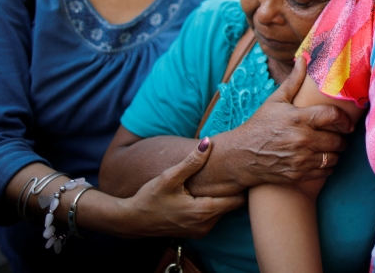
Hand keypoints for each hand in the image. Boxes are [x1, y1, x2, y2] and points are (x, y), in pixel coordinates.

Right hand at [120, 138, 245, 238]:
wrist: (131, 221)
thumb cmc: (149, 198)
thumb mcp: (170, 177)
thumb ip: (191, 161)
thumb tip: (208, 142)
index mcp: (203, 212)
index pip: (237, 200)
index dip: (242, 185)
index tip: (242, 171)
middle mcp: (205, 225)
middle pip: (232, 206)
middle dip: (234, 189)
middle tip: (235, 171)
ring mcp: (200, 231)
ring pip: (223, 211)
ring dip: (223, 197)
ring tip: (222, 179)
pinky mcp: (195, 232)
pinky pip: (213, 217)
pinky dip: (214, 205)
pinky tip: (208, 191)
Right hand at [218, 56, 351, 186]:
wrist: (240, 156)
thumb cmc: (260, 125)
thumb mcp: (275, 101)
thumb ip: (293, 81)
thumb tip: (303, 58)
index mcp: (298, 118)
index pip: (333, 116)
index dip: (345, 120)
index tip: (347, 122)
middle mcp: (301, 139)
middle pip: (337, 140)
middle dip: (342, 138)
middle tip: (340, 135)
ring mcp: (300, 159)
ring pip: (333, 158)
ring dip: (335, 153)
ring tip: (331, 147)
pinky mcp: (298, 174)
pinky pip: (324, 171)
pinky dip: (327, 166)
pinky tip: (322, 159)